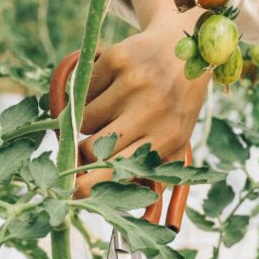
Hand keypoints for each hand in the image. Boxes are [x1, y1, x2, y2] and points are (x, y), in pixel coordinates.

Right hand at [75, 0, 208, 198]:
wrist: (185, 47)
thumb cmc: (175, 105)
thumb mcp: (176, 143)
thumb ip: (152, 177)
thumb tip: (126, 211)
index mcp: (167, 139)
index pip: (115, 173)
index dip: (88, 186)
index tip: (73, 192)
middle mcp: (152, 110)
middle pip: (91, 149)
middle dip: (86, 151)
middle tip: (94, 144)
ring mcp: (134, 82)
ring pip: (83, 119)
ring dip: (90, 119)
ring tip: (113, 109)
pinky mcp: (118, 59)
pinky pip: (82, 91)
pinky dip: (88, 93)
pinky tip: (111, 86)